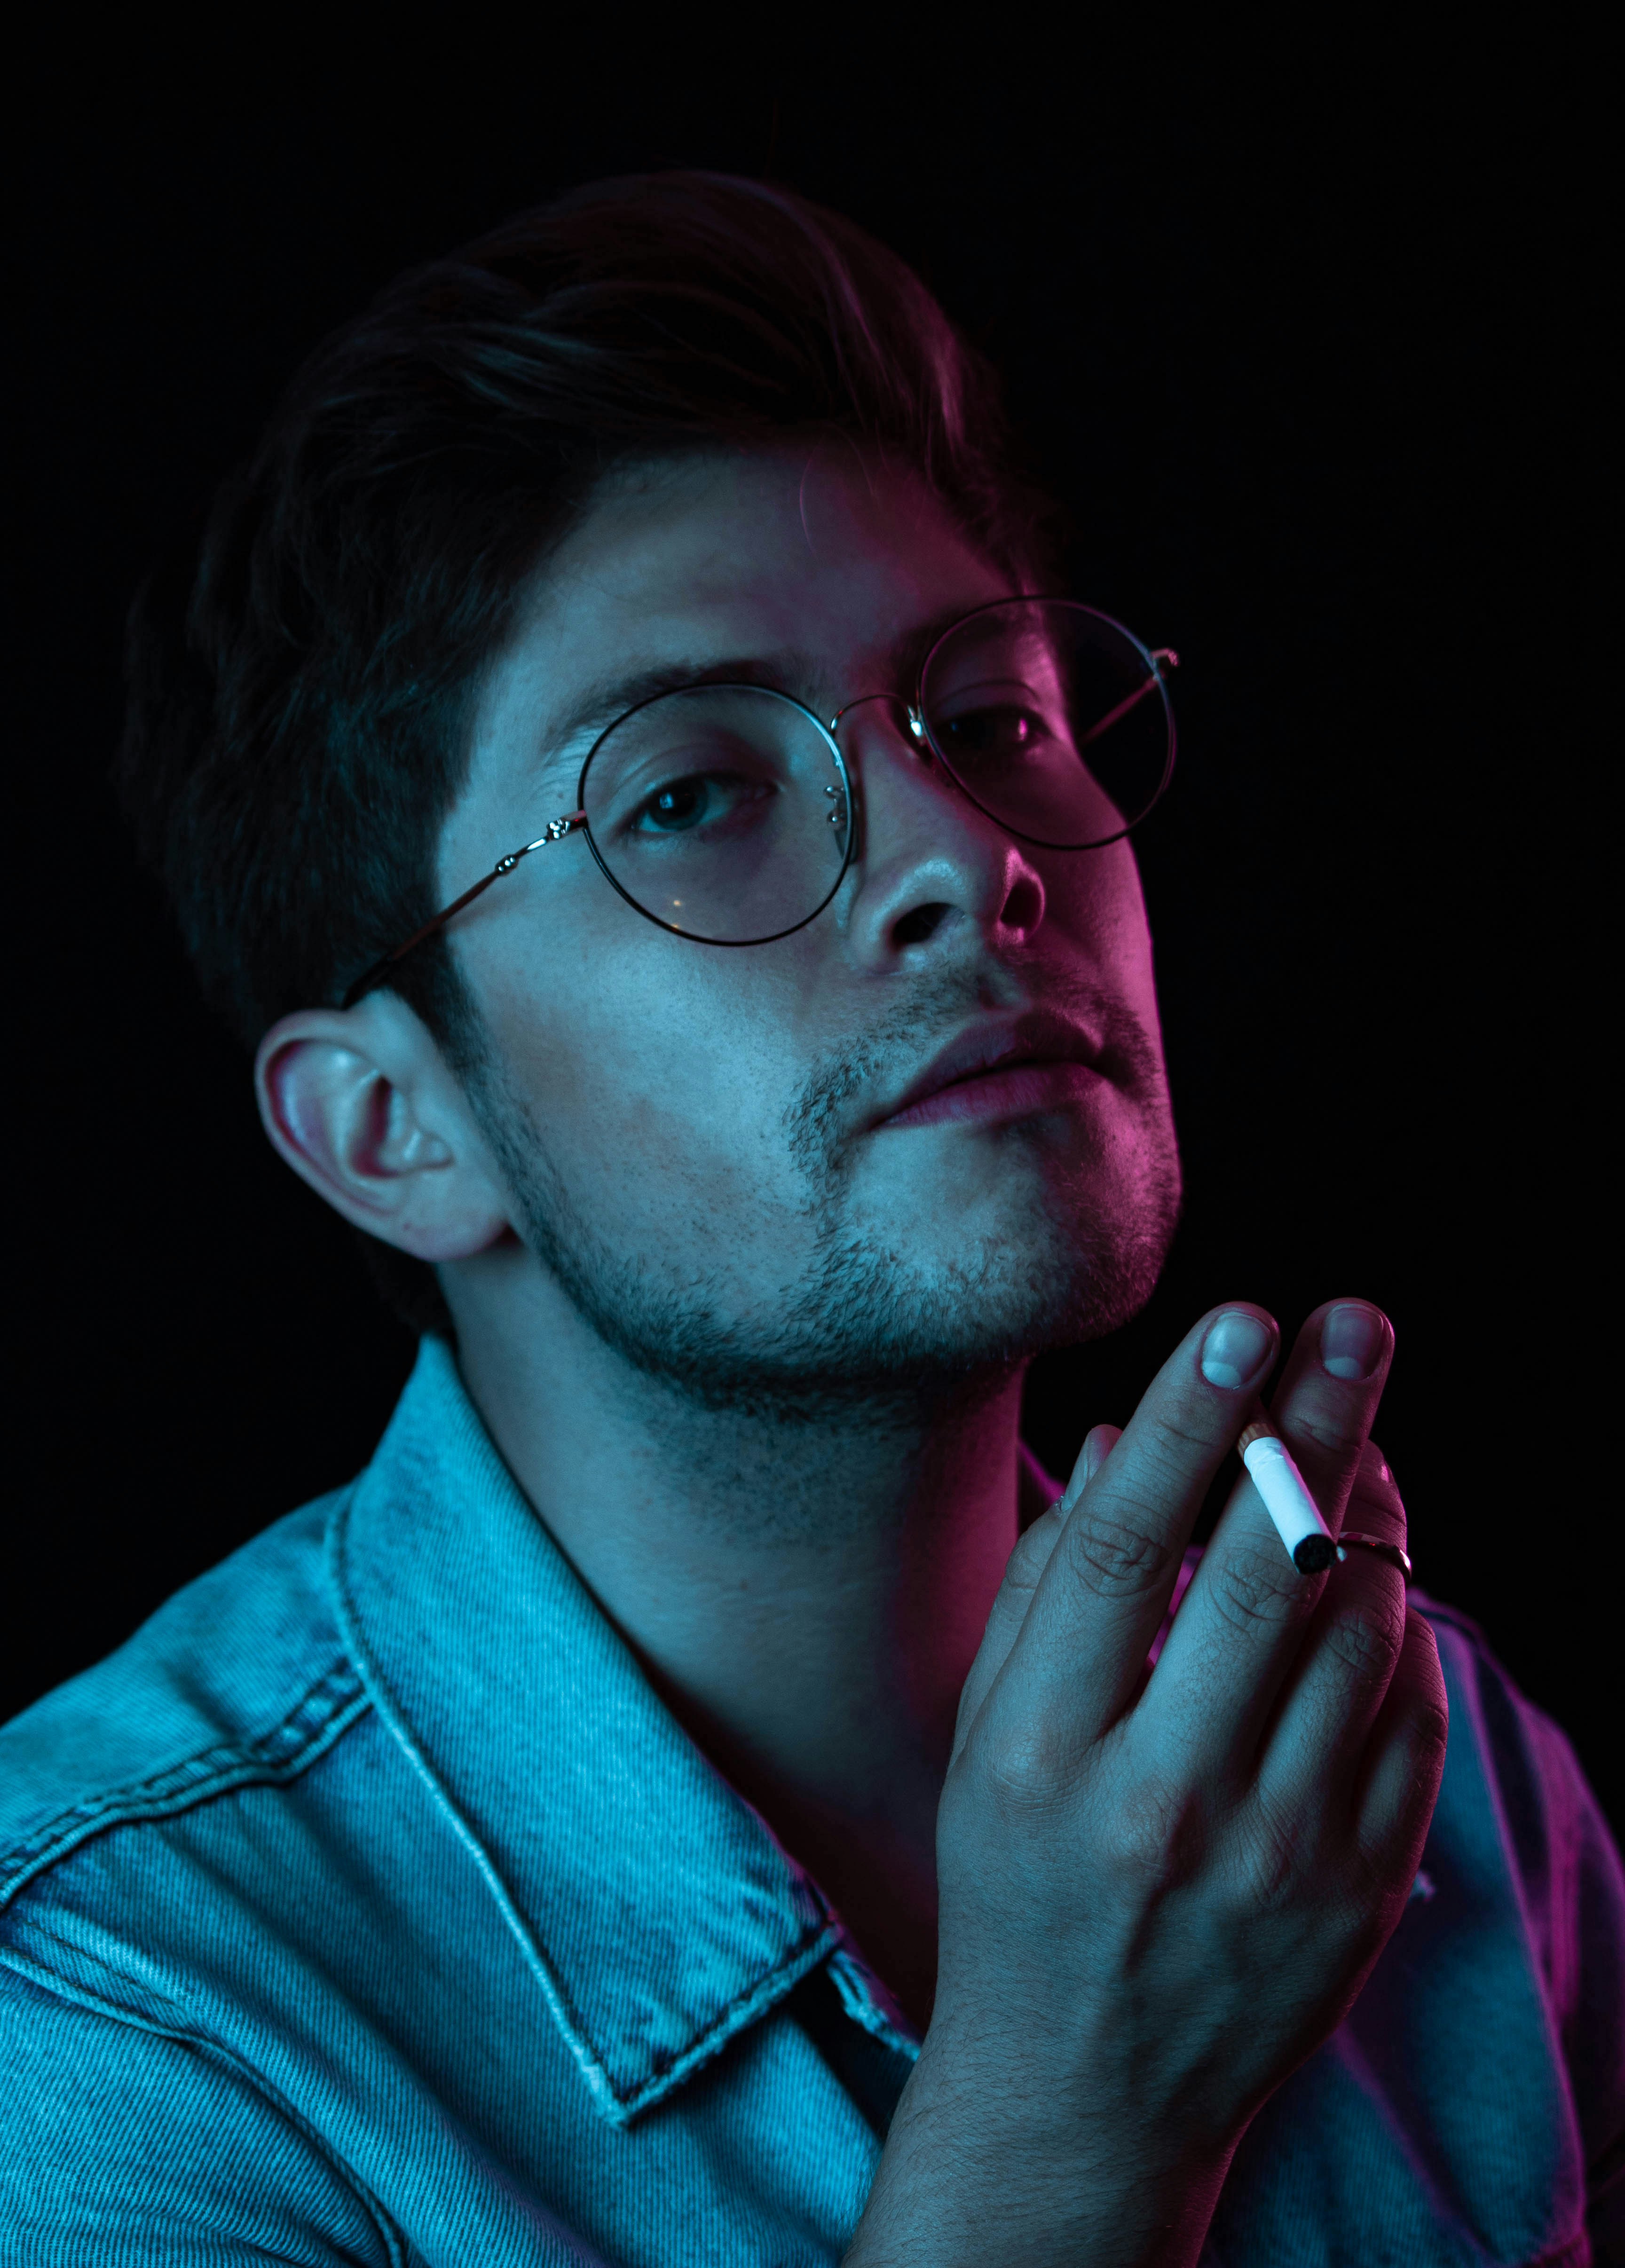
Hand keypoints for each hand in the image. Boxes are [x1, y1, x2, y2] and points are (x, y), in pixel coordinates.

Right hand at [845, 1301, 1447, 2267]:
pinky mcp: (1358, 1894)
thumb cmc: (1017, 1884)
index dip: (1187, 1422)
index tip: (1239, 1323)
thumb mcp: (986, 1738)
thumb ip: (1045, 1588)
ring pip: (1357, 1633)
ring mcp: (1276, 1856)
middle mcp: (1161, 1804)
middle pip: (1262, 1571)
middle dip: (1317, 1424)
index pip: (1121, 1548)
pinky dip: (1401, 1621)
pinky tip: (1377, 1558)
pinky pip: (1410, 1718)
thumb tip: (1127, 1439)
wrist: (1085, 2096)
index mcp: (1041, 1754)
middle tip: (1354, 1323)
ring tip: (1363, 1426)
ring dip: (1373, 1509)